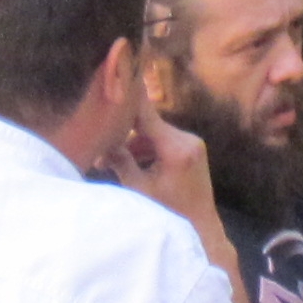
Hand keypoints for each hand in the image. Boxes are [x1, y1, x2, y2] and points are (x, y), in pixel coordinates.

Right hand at [114, 101, 225, 240]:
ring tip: (113, 166)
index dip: (130, 98)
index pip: (146, 114)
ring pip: (154, 135)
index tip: (118, 76)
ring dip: (135, 148)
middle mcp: (188, 140)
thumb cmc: (168, 212)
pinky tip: (133, 166)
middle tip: (101, 158)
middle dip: (125, 140)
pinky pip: (164, 142)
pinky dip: (149, 151)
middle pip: (148, 127)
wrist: (200, 226)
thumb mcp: (139, 188)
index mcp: (176, 148)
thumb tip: (102, 142)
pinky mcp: (193, 149)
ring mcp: (193, 143)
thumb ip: (121, 161)